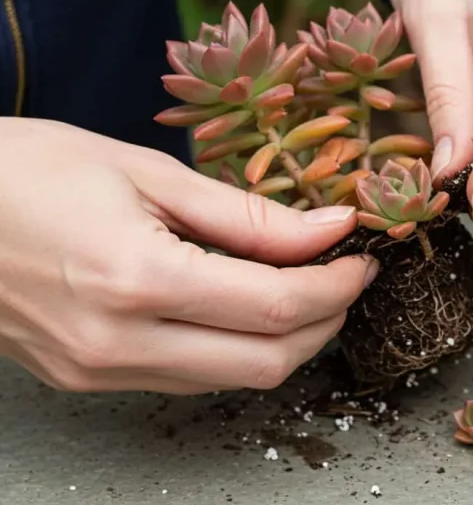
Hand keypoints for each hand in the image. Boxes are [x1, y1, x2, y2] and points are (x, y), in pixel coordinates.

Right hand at [0, 118, 377, 394]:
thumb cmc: (28, 170)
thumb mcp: (147, 172)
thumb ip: (249, 214)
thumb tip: (331, 230)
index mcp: (136, 280)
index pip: (277, 307)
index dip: (337, 286)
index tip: (361, 258)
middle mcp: (118, 343)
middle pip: (266, 362)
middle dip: (324, 322)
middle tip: (343, 276)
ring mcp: (100, 371)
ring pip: (232, 379)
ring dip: (284, 340)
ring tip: (301, 285)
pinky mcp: (88, 378)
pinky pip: (189, 377)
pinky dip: (233, 347)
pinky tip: (241, 304)